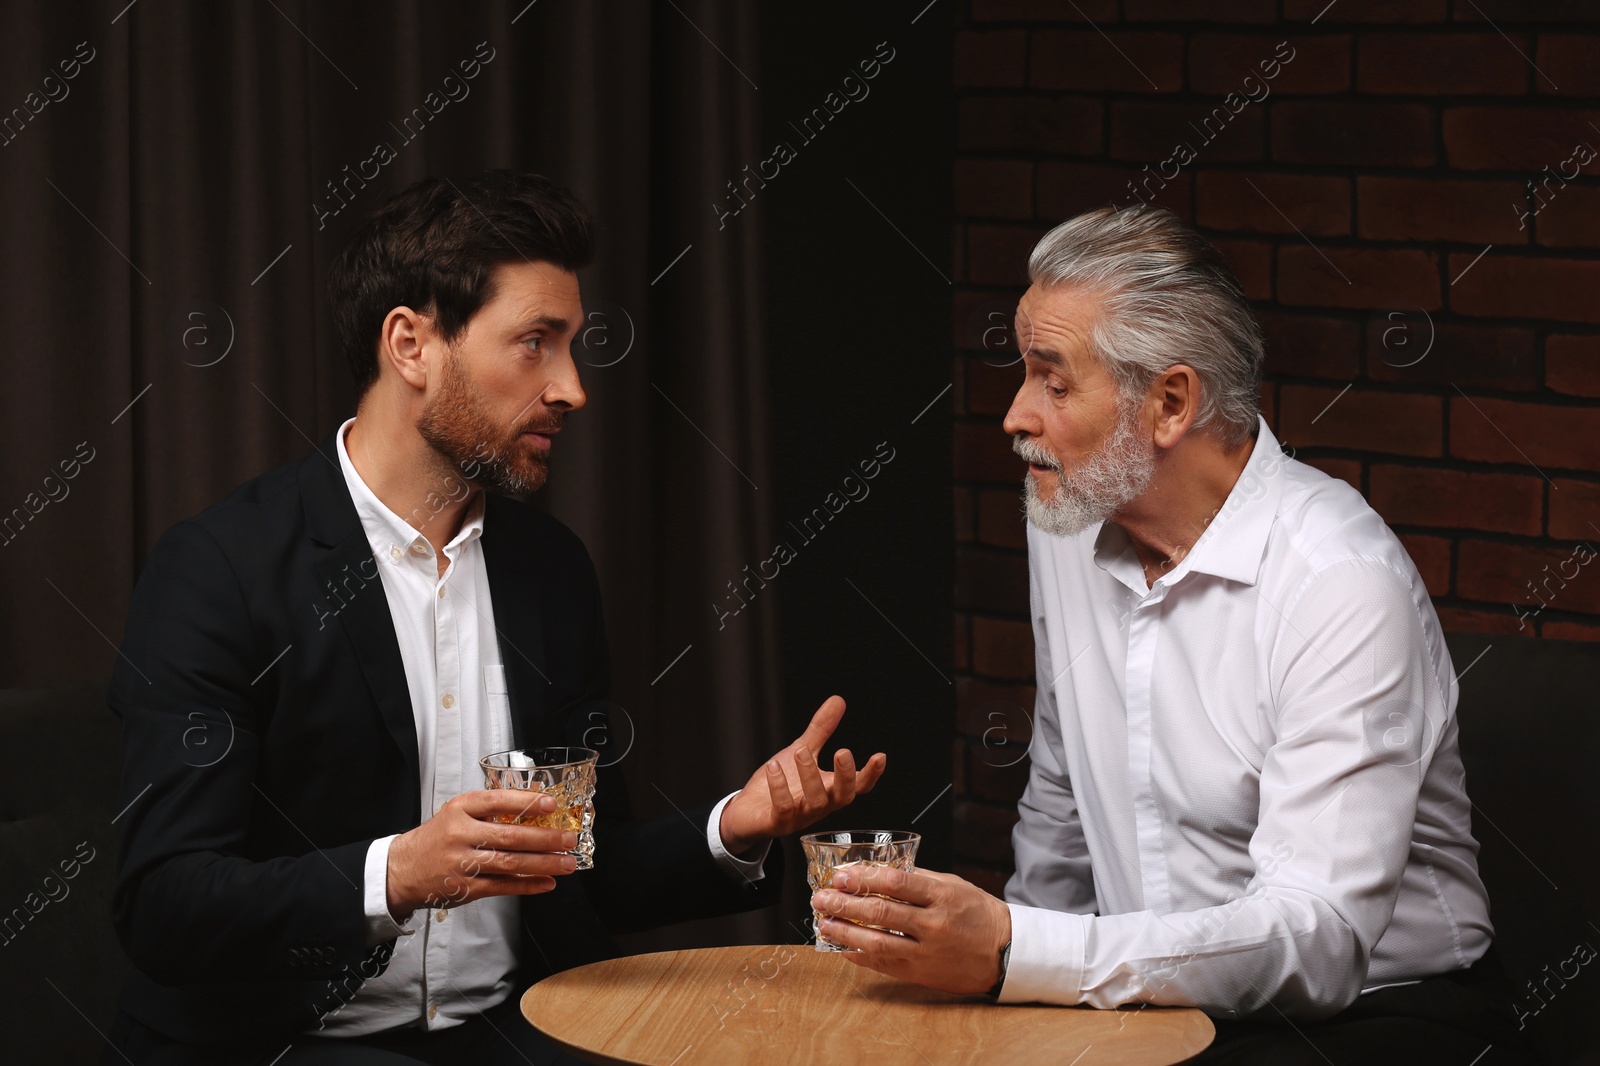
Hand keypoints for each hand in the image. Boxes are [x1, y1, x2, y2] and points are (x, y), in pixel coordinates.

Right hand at [386, 789, 578, 918]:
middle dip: (546, 838)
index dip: (526, 802)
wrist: (403, 869)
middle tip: (569, 839)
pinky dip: (528, 885)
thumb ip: (490, 810)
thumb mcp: (457, 813)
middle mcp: (460, 834)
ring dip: (543, 864)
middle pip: (510, 836)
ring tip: (567, 863)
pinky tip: (547, 882)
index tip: (551, 804)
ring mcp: (462, 863)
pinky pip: (502, 887)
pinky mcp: (465, 888)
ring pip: (510, 863)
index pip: (497, 801)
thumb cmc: (438, 837)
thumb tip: (536, 809)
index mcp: (460, 809)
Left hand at [718, 695, 887, 855]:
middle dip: (845, 775)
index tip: (880, 756)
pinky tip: (773, 767)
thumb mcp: (802, 751)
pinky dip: (780, 787)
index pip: (858, 786)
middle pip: (843, 797)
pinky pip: (783, 809)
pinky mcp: (777, 823)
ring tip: (801, 751)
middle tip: (842, 751)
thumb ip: (821, 730)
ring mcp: (800, 817)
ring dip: (809, 775)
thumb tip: (838, 701)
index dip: (871, 774)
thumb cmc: (780, 784)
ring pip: (815, 802)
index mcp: (829, 789)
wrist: (747, 813)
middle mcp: (820, 806)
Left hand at [810, 866, 1011, 995]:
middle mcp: (932, 924)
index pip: (895, 883)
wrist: (1003, 953)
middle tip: (821, 897)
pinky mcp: (920, 973)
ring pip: (877, 942)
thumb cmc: (978, 914)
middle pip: (879, 912)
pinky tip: (842, 947)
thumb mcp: (954, 885)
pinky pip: (883, 964)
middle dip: (844, 904)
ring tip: (824, 922)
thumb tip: (878, 871)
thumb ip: (919, 879)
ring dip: (845, 932)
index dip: (863, 878)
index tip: (840, 876)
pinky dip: (859, 956)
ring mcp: (925, 952)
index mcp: (941, 896)